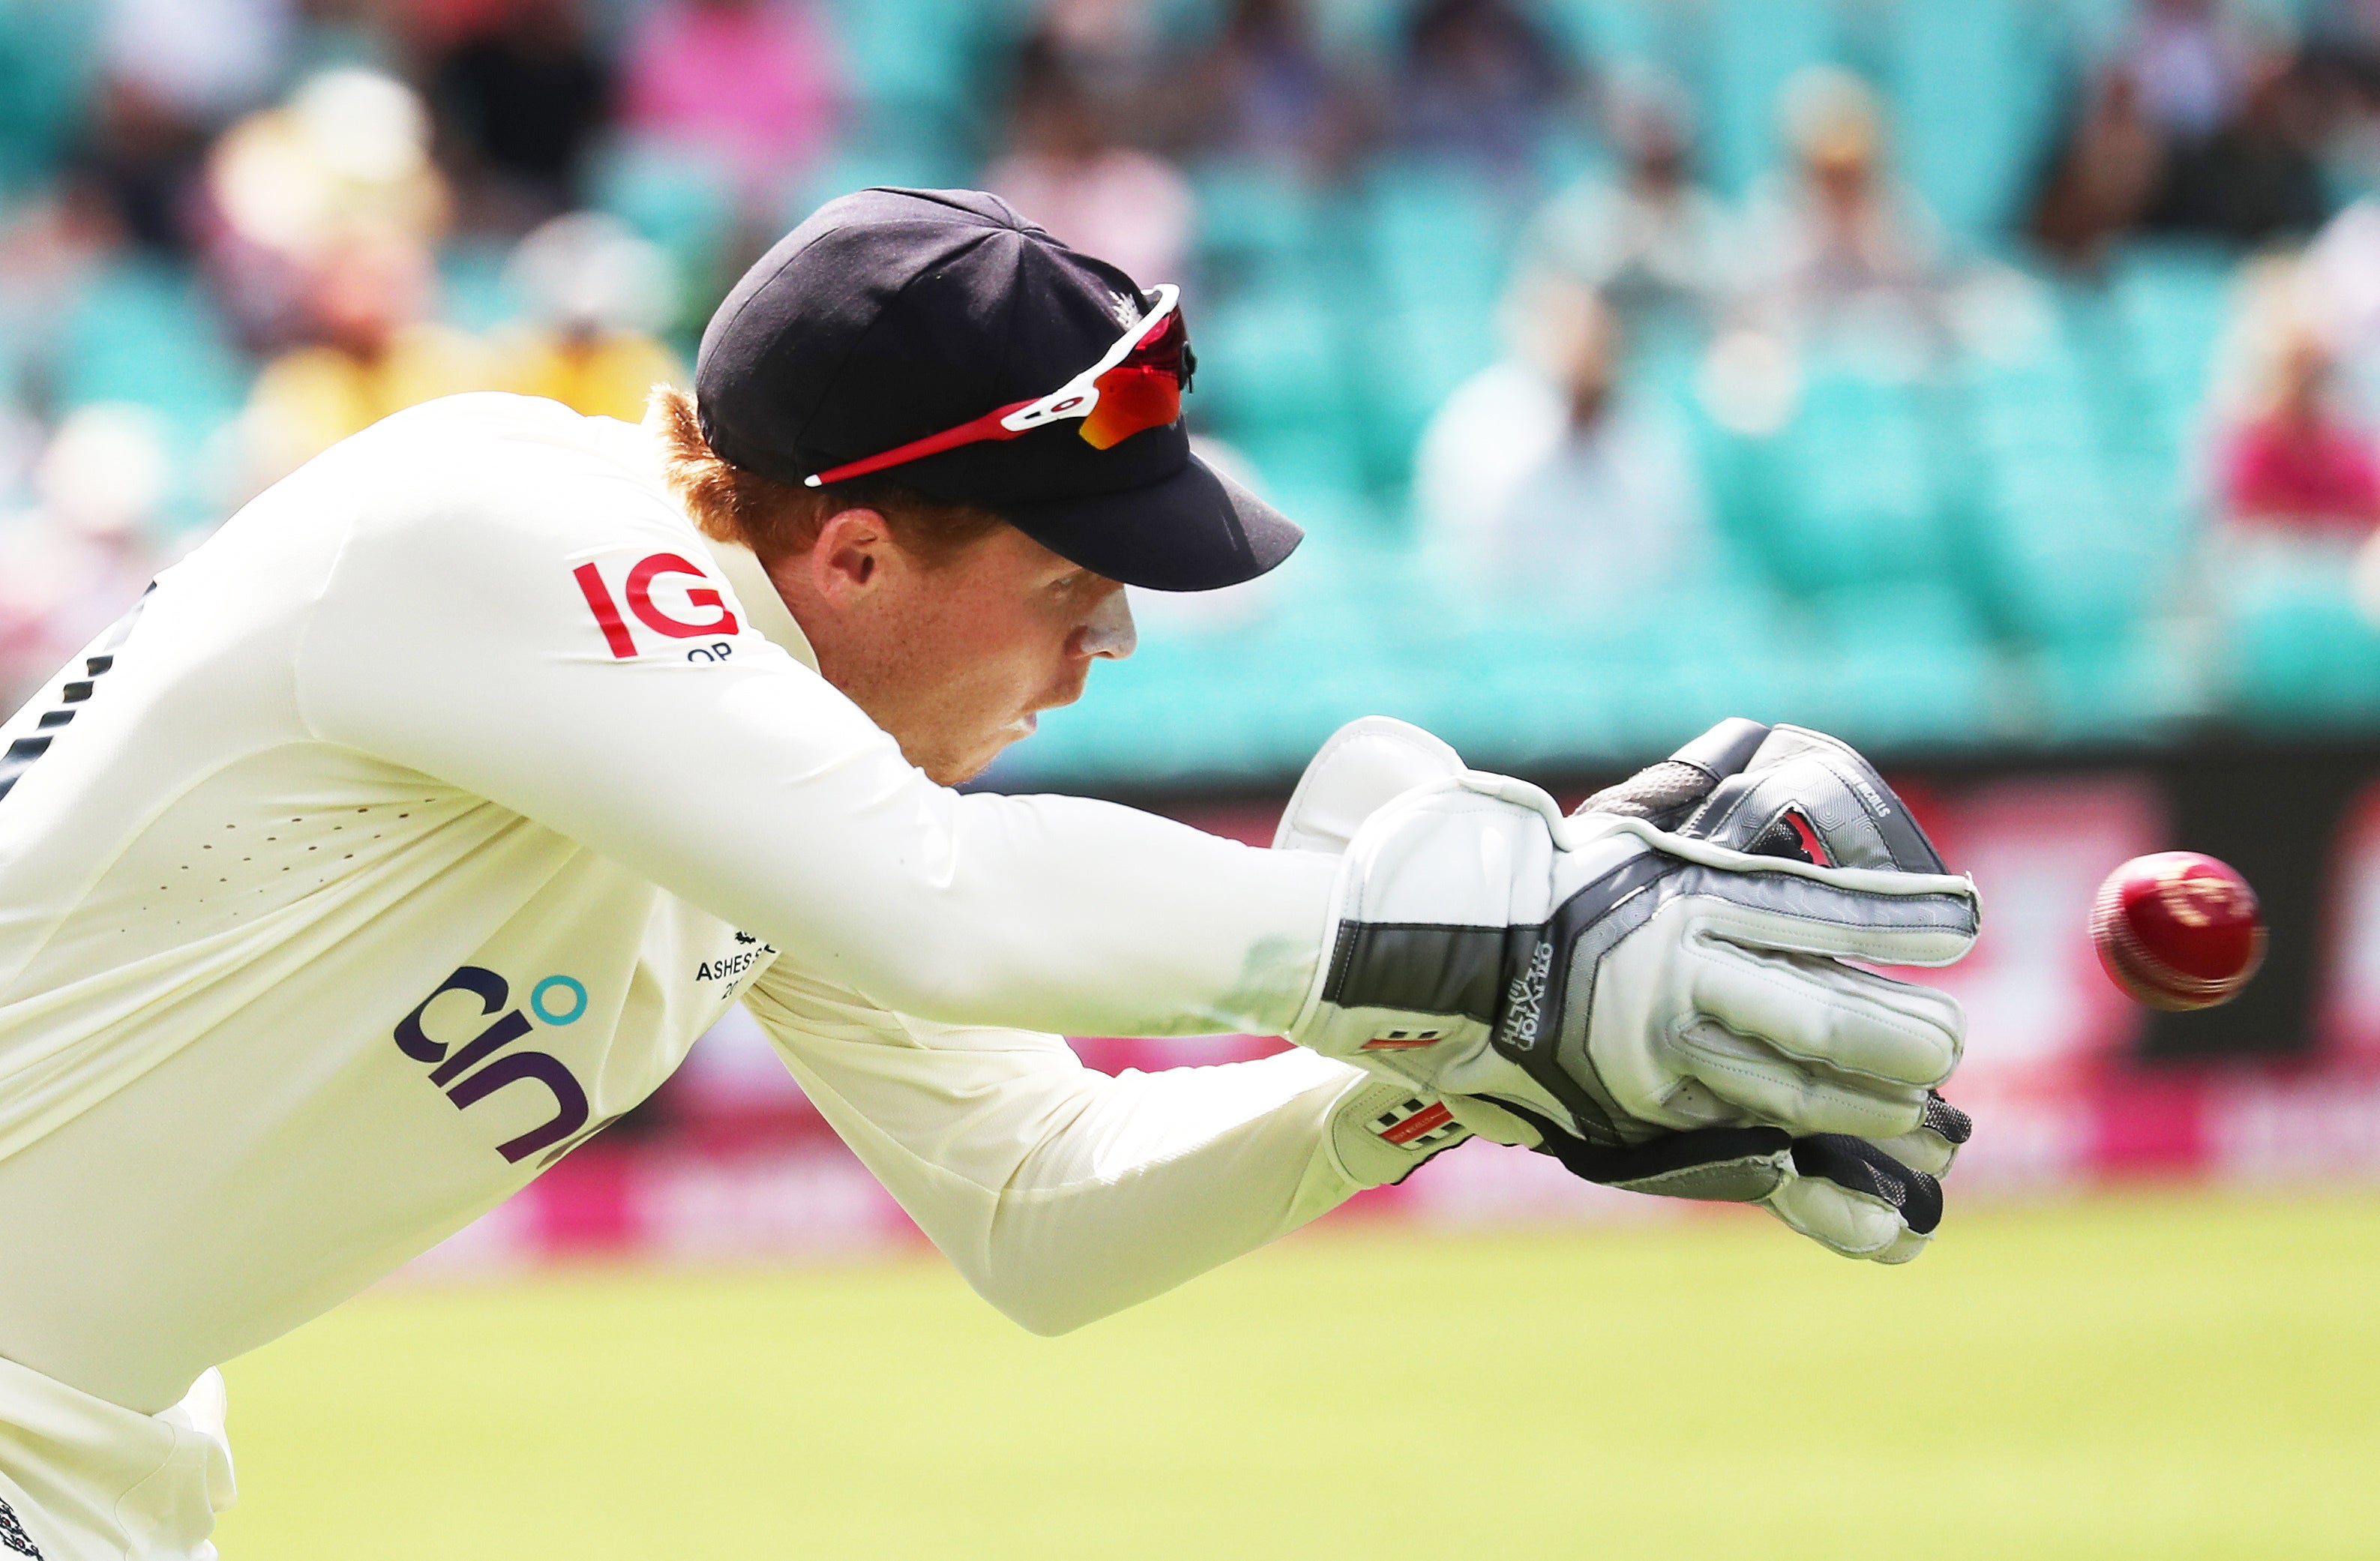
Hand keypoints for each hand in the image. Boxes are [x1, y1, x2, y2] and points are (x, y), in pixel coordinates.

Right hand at [1277, 716, 1981, 1258]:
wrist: (1415, 966)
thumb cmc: (1521, 888)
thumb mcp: (1611, 834)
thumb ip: (1689, 812)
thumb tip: (1764, 758)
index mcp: (1680, 896)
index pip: (1817, 909)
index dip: (1898, 918)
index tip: (1962, 923)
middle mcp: (1676, 974)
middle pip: (1818, 1013)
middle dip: (1898, 1032)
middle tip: (1950, 1041)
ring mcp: (1655, 1050)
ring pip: (1790, 1089)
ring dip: (1869, 1106)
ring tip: (1925, 1113)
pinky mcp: (1635, 1109)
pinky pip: (1741, 1142)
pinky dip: (1816, 1178)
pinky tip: (1872, 1191)